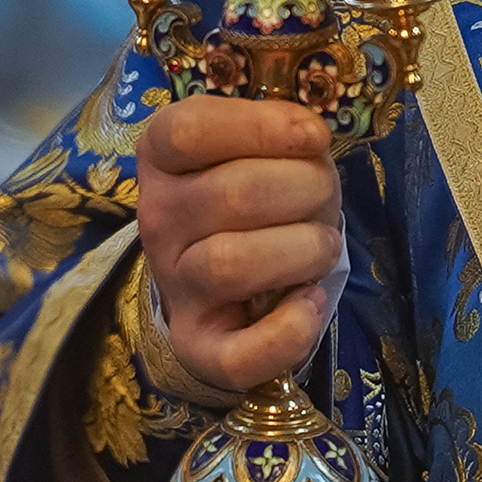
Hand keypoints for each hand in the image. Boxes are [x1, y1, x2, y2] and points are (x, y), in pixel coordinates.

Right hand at [137, 96, 340, 395]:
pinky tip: (310, 302)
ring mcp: (175, 285)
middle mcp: (158, 218)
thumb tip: (308, 135)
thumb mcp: (258, 150)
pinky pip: (236, 355)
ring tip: (321, 245)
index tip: (312, 135)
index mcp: (163, 157)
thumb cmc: (255, 195)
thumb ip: (278, 133)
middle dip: (306, 189)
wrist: (228, 279)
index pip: (189, 129)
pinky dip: (288, 331)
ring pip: (232, 264)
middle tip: (323, 196)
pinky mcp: (199, 347)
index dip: (259, 126)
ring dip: (303, 250)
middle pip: (232, 194)